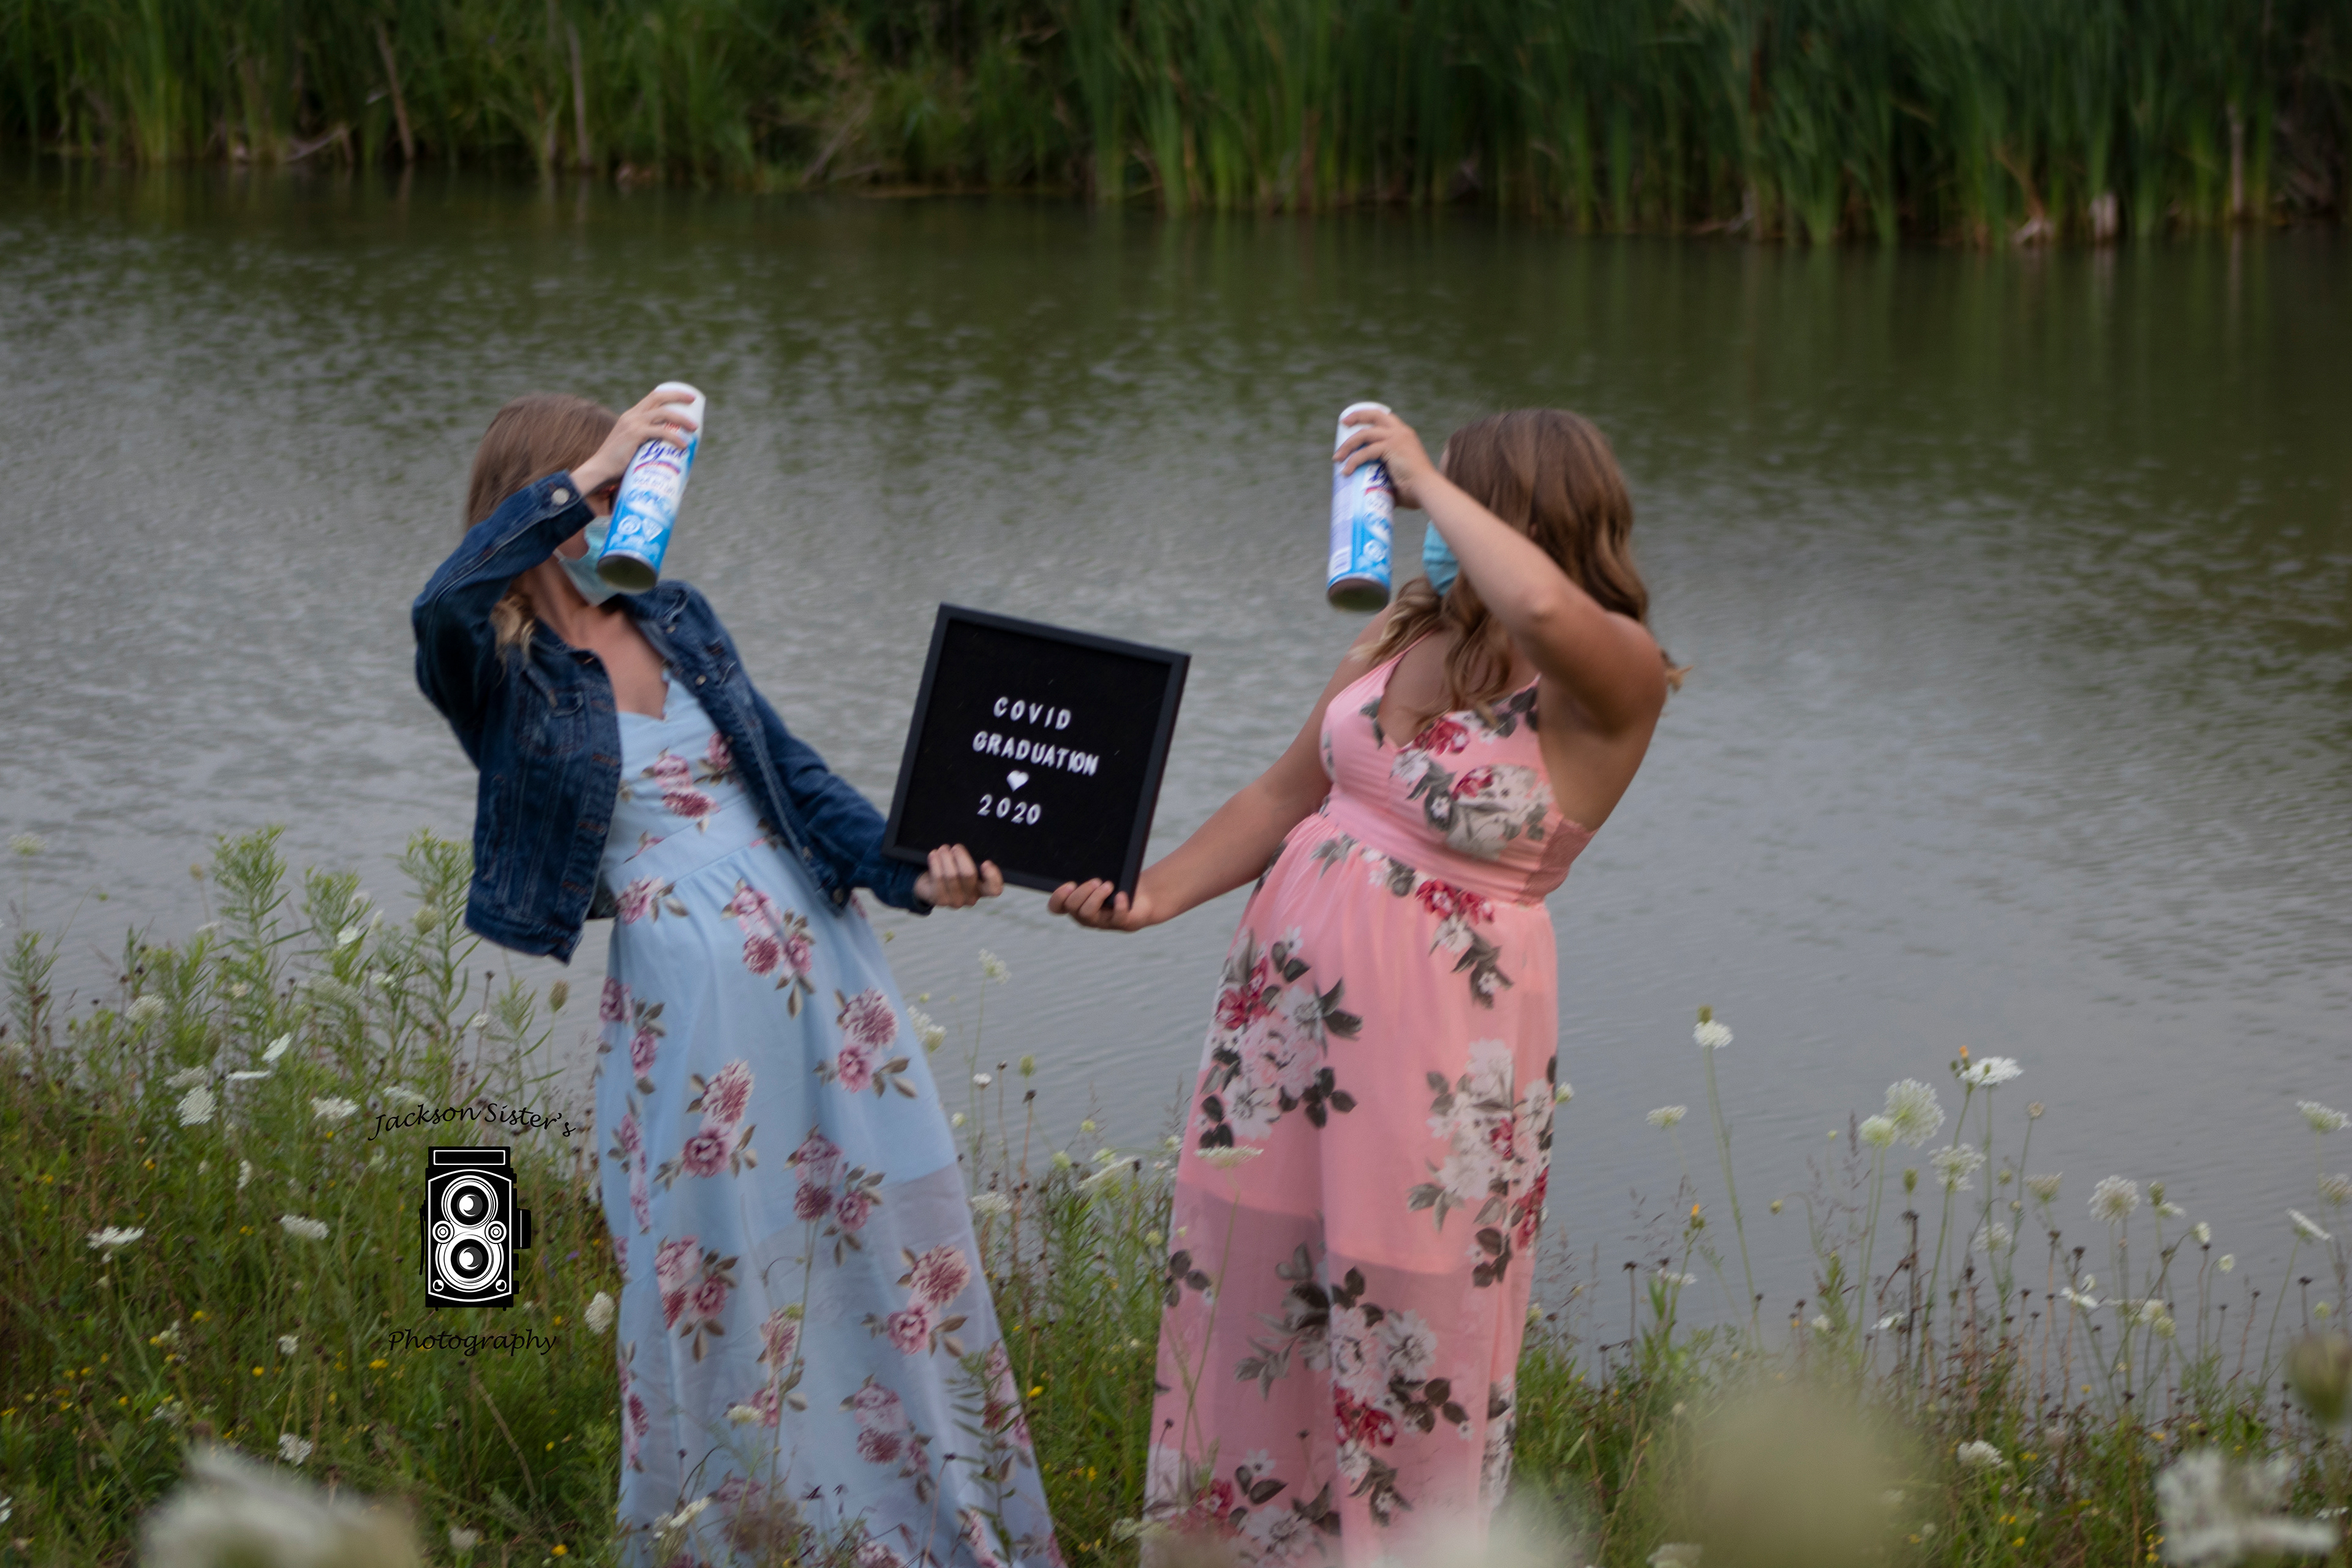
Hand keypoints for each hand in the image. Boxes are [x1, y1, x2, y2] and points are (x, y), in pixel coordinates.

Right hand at [569, 386, 700, 496]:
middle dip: (678, 396)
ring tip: (694, 428)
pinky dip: (674, 438)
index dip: (670, 394)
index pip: (653, 397)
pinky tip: (683, 445)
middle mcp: (632, 415)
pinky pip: (660, 432)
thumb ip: (647, 445)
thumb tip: (669, 455)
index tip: (687, 397)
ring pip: (663, 413)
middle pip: (658, 398)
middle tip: (693, 400)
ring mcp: (633, 423)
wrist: (600, 470)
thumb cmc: (618, 464)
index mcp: (632, 415)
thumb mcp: (633, 446)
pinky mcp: (635, 435)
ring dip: (681, 419)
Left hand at [914, 845, 1002, 908]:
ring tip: (943, 849)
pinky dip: (935, 863)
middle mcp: (972, 898)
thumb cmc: (954, 868)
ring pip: (951, 875)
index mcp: (983, 889)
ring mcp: (956, 901)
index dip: (993, 877)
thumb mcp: (965, 863)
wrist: (931, 882)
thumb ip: (973, 859)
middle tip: (956, 847)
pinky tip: (934, 855)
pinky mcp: (940, 900)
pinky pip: (938, 878)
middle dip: (961, 856)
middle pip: (969, 875)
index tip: (986, 863)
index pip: (995, 889)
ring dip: (946, 857)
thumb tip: (968, 848)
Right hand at [1045, 875, 1160, 932]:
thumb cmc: (1116, 885)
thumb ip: (1088, 870)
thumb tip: (1081, 849)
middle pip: (1072, 908)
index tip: (1069, 884)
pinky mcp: (1121, 923)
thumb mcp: (1099, 877)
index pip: (1056, 907)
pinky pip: (1117, 918)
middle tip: (1096, 880)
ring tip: (1108, 885)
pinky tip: (1121, 895)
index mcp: (1076, 905)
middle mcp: (1085, 916)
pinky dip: (1119, 905)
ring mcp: (1102, 922)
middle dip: (1082, 892)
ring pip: (1088, 914)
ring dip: (1096, 897)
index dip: (1058, 897)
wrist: (1142, 898)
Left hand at [1333, 406, 1440, 510]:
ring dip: (1348, 445)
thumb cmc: (1416, 490)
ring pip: (1365, 434)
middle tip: (1343, 423)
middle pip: (1375, 415)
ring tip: (1337, 458)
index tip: (1354, 421)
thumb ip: (1387, 479)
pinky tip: (1346, 470)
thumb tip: (1372, 491)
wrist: (1427, 490)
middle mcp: (1402, 432)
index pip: (1385, 418)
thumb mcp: (1400, 477)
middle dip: (1357, 416)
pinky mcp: (1391, 447)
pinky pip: (1366, 451)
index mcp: (1405, 435)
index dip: (1369, 416)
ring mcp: (1397, 438)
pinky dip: (1353, 461)